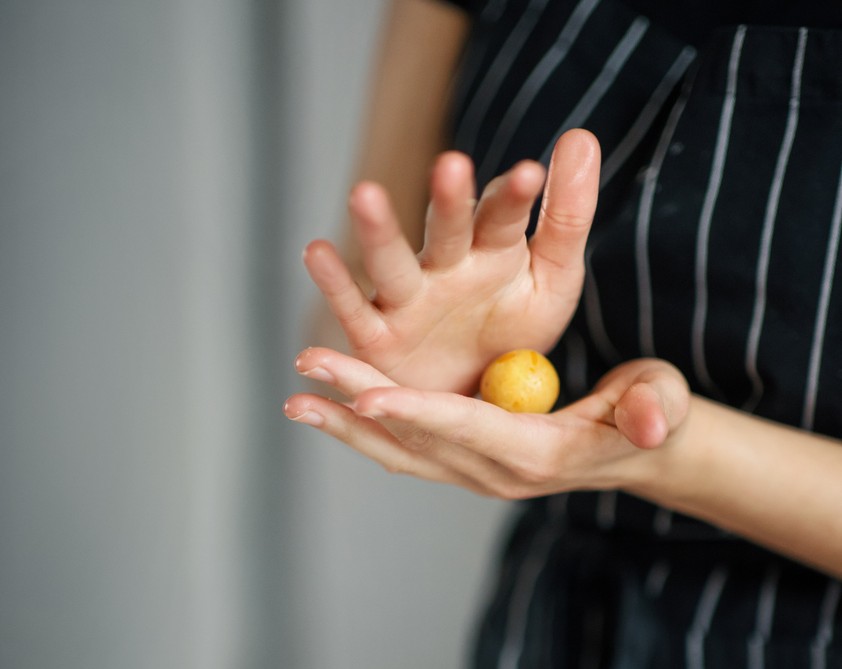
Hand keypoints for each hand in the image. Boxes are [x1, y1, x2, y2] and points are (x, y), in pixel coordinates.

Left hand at [284, 347, 689, 498]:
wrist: (638, 447)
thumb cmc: (650, 413)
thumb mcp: (660, 402)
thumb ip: (652, 409)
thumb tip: (650, 423)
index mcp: (538, 453)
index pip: (468, 431)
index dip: (417, 413)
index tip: (364, 394)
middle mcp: (496, 472)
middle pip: (417, 439)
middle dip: (358, 403)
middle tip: (306, 371)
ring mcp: (477, 472)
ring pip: (401, 451)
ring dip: (347, 424)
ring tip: (297, 398)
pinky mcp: (467, 460)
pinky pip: (408, 450)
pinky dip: (366, 432)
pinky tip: (331, 408)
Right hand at [303, 129, 600, 394]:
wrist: (478, 393)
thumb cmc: (514, 330)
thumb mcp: (554, 277)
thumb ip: (567, 215)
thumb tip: (581, 136)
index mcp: (494, 251)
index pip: (503, 216)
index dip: (515, 197)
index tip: (532, 174)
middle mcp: (447, 266)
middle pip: (447, 230)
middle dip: (448, 200)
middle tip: (452, 165)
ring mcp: (409, 299)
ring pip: (392, 262)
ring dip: (379, 231)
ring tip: (364, 194)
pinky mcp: (377, 336)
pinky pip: (353, 310)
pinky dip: (334, 284)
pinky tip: (315, 252)